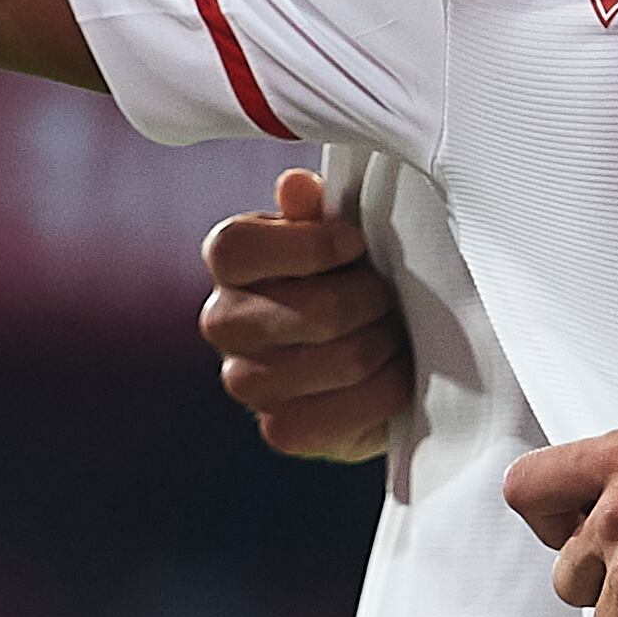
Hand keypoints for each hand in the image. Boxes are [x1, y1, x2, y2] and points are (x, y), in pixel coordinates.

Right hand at [201, 169, 414, 460]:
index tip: (355, 244)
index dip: (311, 246)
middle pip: (316, 312)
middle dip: (373, 302)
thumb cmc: (349, 277)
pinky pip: (342, 415)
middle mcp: (224, 322)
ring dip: (385, 346)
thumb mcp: (342, 233)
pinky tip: (392, 375)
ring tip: (393, 334)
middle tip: (389, 297)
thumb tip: (295, 187)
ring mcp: (246, 381)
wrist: (366, 355)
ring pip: (343, 362)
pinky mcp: (280, 429)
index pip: (238, 248)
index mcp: (230, 261)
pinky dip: (385, 392)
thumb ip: (319, 208)